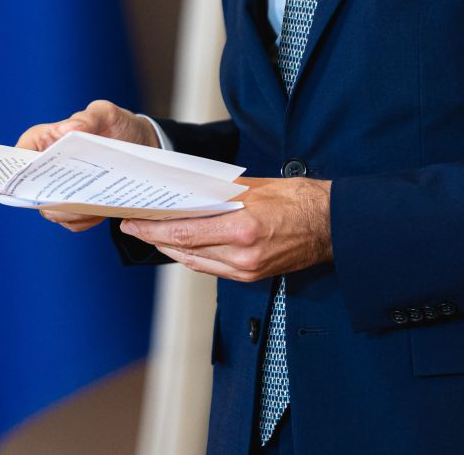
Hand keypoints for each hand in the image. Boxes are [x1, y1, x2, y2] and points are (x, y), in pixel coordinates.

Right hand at [16, 100, 158, 232]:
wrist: (142, 146)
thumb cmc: (116, 124)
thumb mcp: (105, 113)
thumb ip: (87, 118)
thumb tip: (67, 131)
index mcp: (43, 140)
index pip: (17, 158)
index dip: (17, 173)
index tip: (30, 184)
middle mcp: (46, 167)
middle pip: (31, 191)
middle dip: (48, 199)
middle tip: (72, 200)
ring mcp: (59, 188)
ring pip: (50, 211)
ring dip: (69, 213)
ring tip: (93, 207)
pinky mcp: (75, 205)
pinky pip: (71, 222)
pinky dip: (84, 221)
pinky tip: (100, 211)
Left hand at [120, 177, 332, 280]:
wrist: (331, 225)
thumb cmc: (296, 199)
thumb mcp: (253, 187)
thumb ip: (215, 193)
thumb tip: (183, 192)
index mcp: (241, 228)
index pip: (183, 233)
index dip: (152, 229)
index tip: (132, 221)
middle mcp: (241, 255)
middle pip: (184, 250)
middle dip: (154, 238)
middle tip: (133, 225)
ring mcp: (246, 269)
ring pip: (195, 262)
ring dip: (170, 249)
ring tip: (151, 234)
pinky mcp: (251, 276)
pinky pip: (211, 268)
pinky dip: (192, 256)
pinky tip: (180, 246)